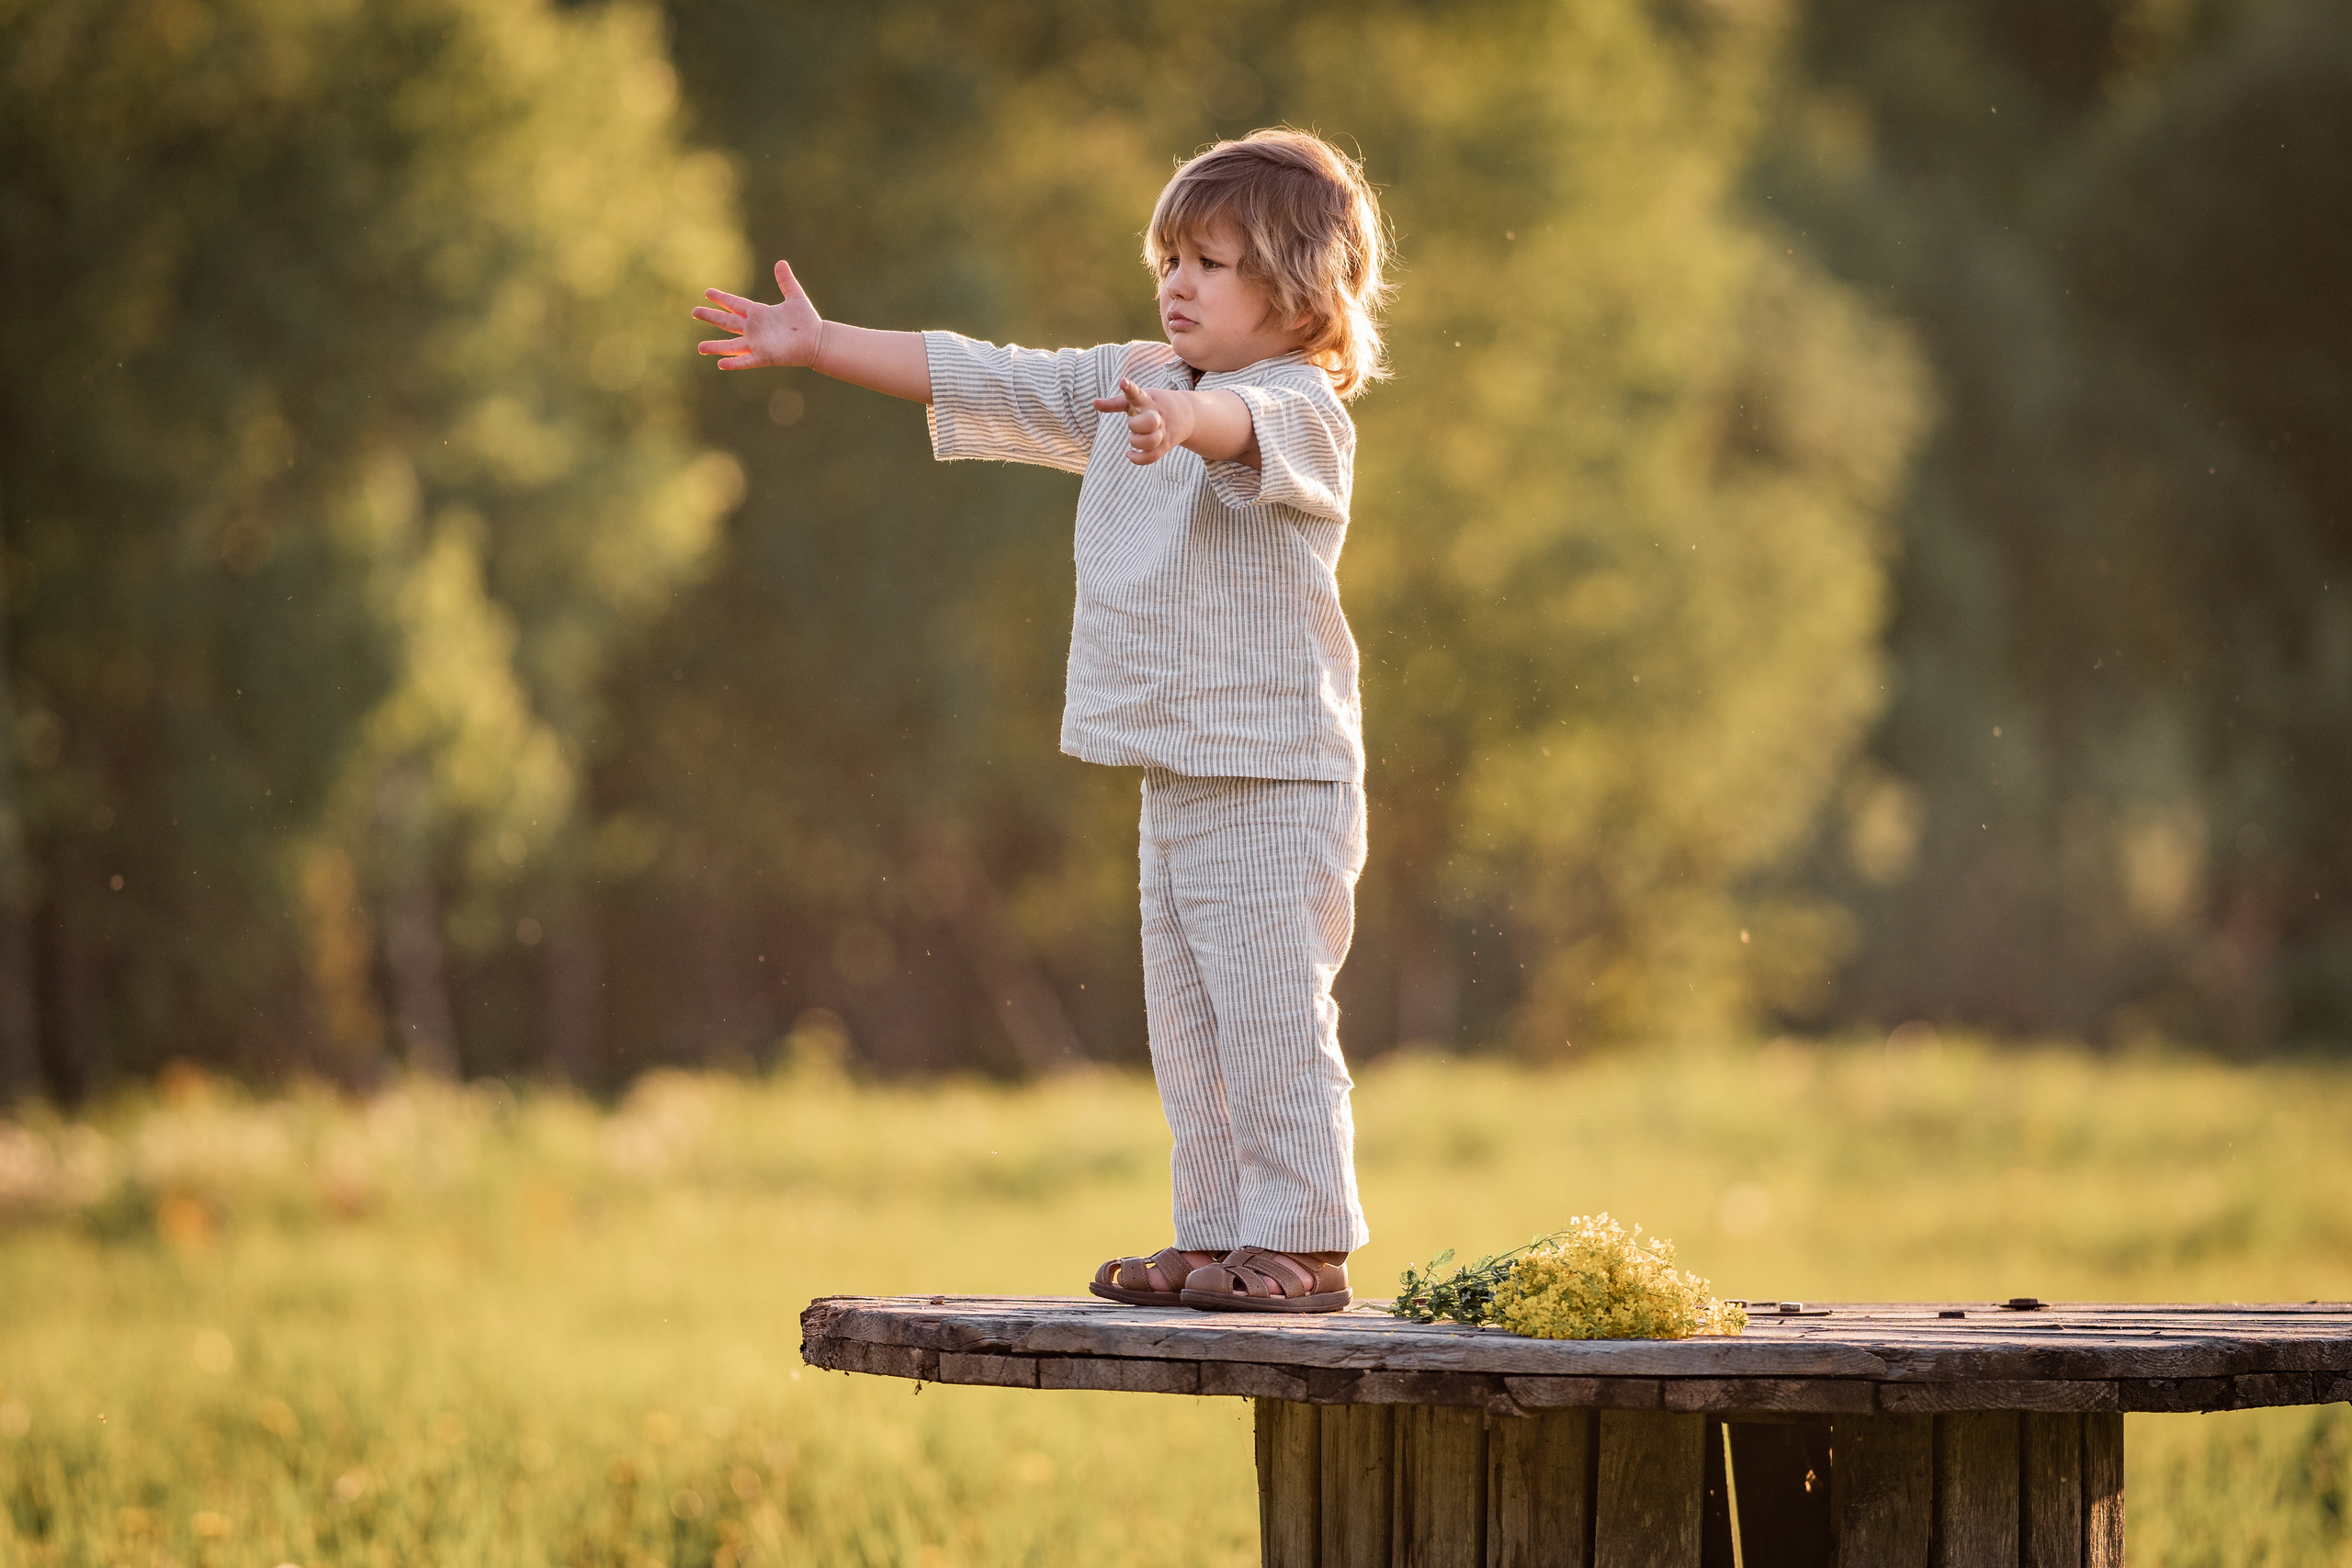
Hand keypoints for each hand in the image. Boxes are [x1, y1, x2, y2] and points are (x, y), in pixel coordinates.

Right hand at [693, 260, 821, 369]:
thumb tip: (781, 262)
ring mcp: (757, 344)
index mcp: (759, 313)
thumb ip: (786, 281)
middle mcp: (754, 329)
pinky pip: (745, 361)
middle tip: (694, 311)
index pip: (735, 304)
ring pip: (731, 345)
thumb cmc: (807, 320)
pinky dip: (734, 363)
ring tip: (700, 347)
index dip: (722, 298)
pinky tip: (720, 364)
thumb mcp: (796, 297)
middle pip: (727, 322)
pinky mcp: (764, 356)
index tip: (707, 292)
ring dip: (715, 346)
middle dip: (711, 317)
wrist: (817, 341)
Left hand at [1093, 376, 1194, 465]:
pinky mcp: (1165, 445)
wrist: (1188, 414)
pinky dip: (1138, 459)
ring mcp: (1163, 432)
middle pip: (1148, 422)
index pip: (1138, 394)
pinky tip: (1130, 454)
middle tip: (1134, 424)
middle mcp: (1157, 415)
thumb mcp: (1138, 399)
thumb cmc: (1154, 404)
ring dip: (1137, 442)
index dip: (1130, 389)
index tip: (1123, 382)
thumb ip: (1115, 403)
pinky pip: (1152, 457)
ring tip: (1134, 438)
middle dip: (1135, 426)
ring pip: (1150, 441)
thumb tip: (1094, 403)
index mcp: (1148, 400)